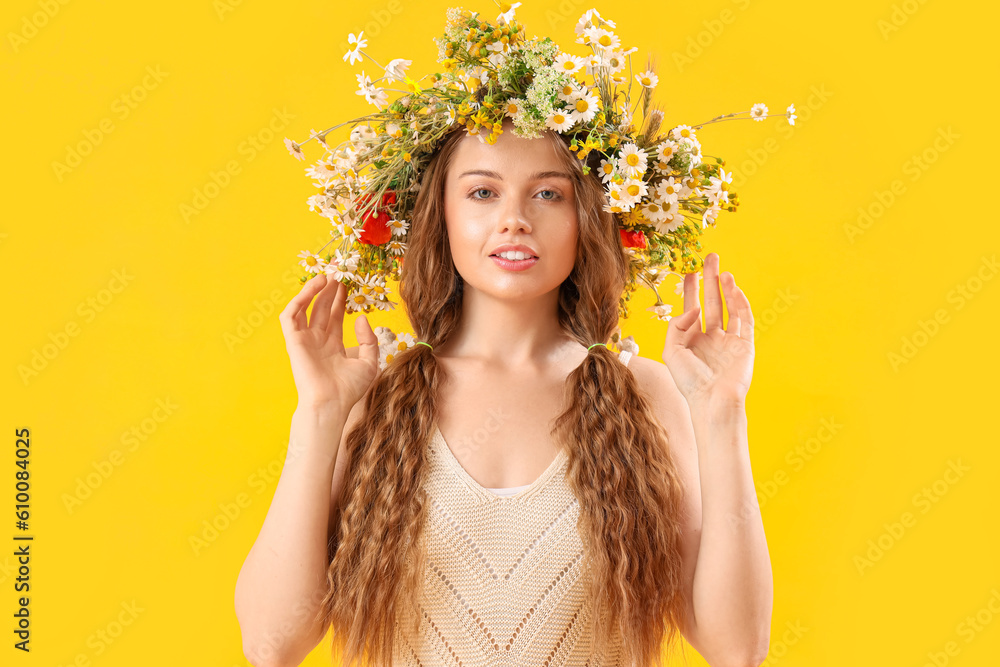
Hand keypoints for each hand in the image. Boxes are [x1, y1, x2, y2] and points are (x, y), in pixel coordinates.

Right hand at [278, 273, 379, 412]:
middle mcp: (317, 339)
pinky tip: (314, 287)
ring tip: (328, 275)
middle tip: (340, 269)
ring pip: (305, 307)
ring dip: (314, 290)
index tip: (350, 280)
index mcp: (333, 344)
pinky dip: (299, 299)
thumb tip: (362, 318)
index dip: (341, 296)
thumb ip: (369, 339)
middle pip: (322, 306)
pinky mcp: (293, 340)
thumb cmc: (349, 389)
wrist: (331, 403)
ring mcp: (304, 339)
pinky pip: (291, 315)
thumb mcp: (369, 362)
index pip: (335, 314)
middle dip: (330, 288)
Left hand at [661, 253, 754, 407]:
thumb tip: (695, 308)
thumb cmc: (689, 381)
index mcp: (692, 340)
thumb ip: (677, 326)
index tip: (689, 272)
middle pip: (712, 301)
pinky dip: (740, 302)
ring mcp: (729, 340)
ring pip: (729, 307)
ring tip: (721, 270)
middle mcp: (711, 337)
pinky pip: (744, 318)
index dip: (691, 290)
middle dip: (710, 280)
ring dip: (726, 288)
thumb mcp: (671, 351)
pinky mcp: (745, 344)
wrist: (712, 401)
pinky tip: (732, 288)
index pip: (692, 308)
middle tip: (709, 258)